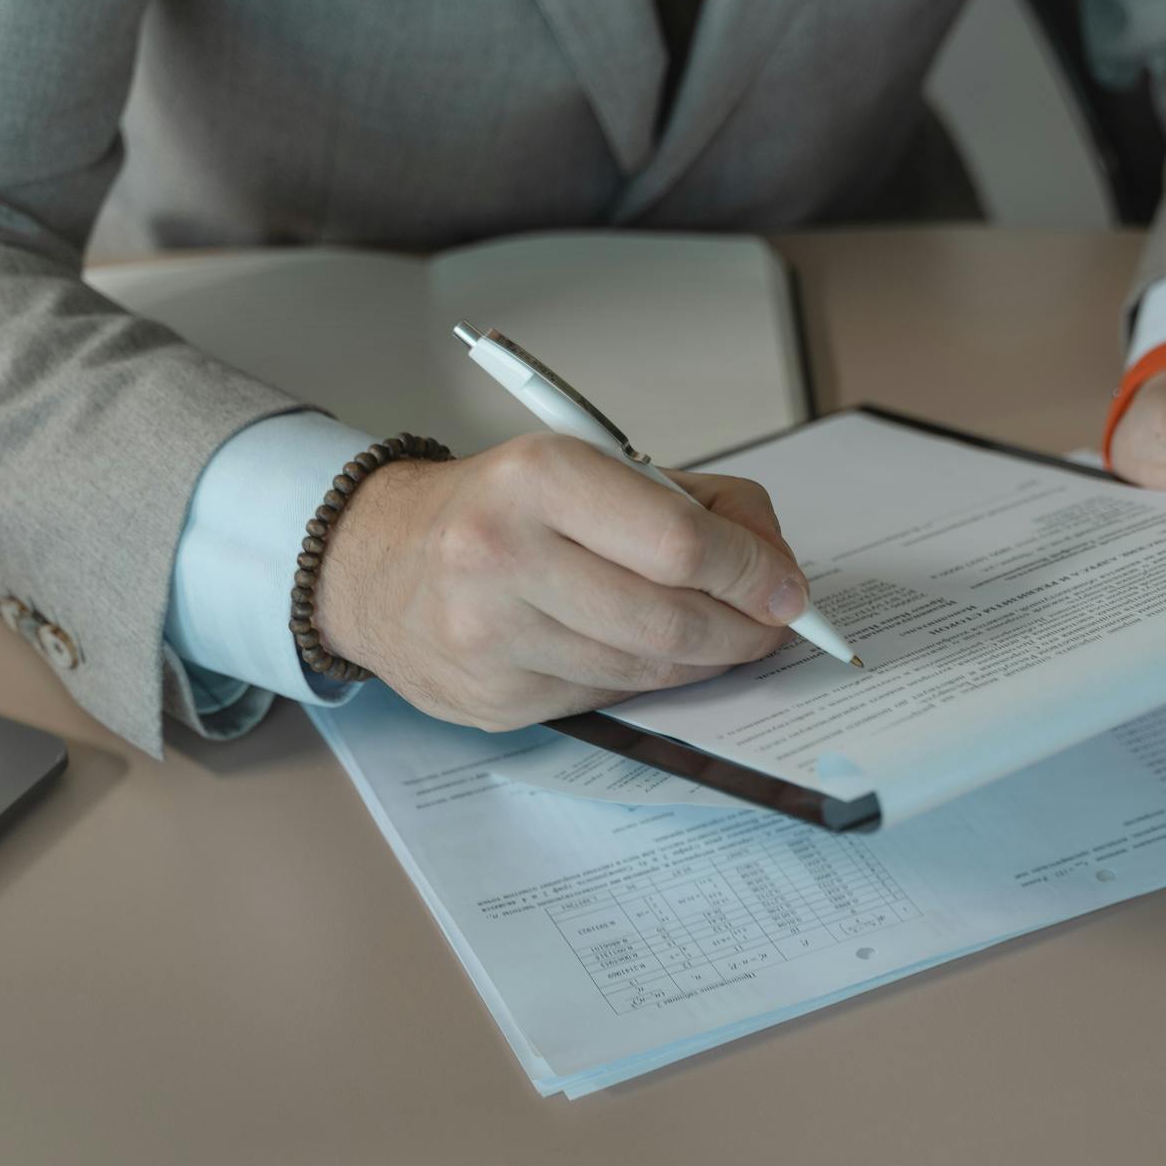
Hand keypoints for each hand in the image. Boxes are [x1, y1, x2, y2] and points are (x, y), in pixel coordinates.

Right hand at [313, 434, 806, 729]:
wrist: (377, 560)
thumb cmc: (505, 507)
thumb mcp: (593, 465)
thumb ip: (698, 504)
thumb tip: (776, 569)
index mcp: (539, 477)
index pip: (679, 542)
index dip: (752, 573)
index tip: (788, 590)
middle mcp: (502, 555)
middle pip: (671, 619)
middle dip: (744, 630)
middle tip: (773, 626)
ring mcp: (490, 636)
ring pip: (645, 670)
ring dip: (706, 661)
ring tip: (723, 639)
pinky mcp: (491, 699)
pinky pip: (605, 698)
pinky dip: (646, 680)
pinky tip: (648, 655)